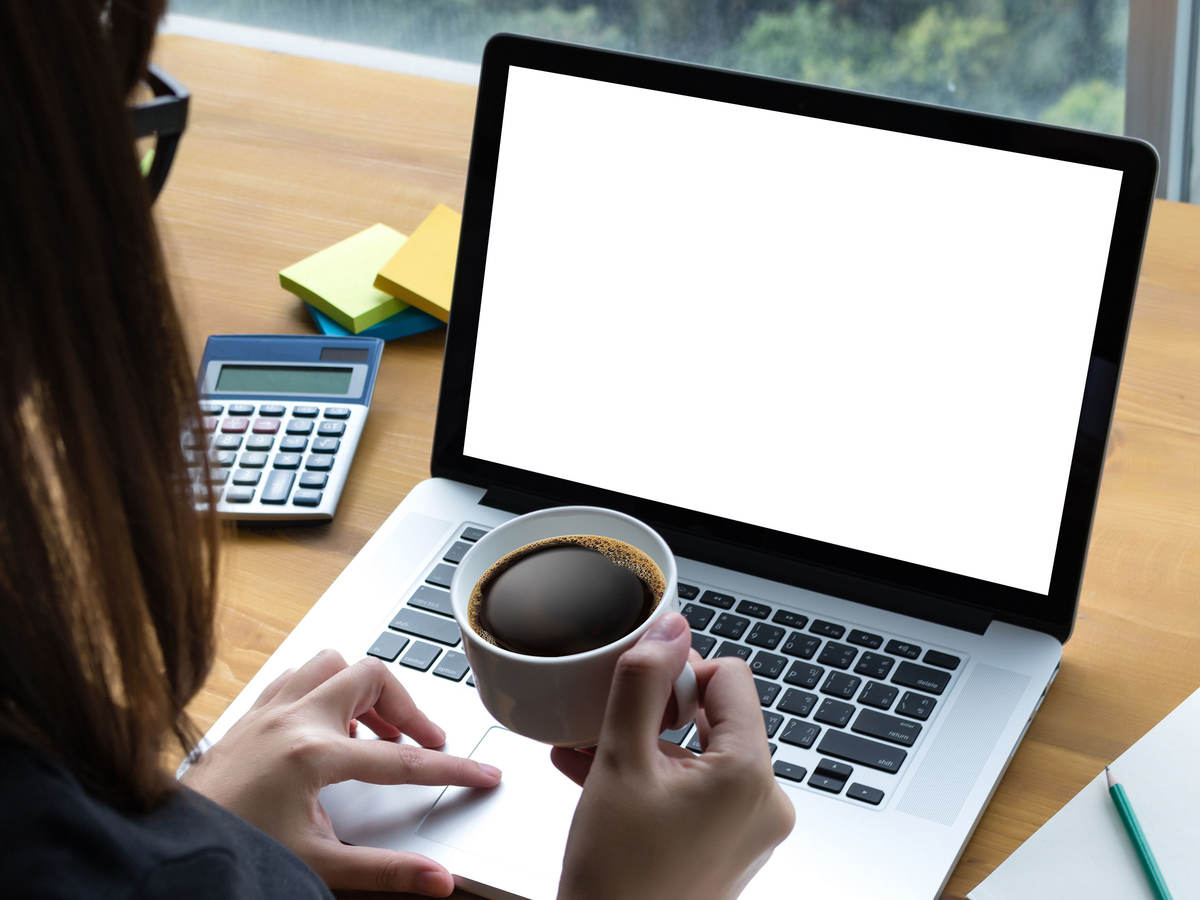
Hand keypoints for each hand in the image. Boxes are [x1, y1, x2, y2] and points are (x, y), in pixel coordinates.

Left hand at [182, 649, 500, 895]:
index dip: (451, 768)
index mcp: (312, 756)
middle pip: (373, 678)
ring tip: (373, 729)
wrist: (170, 852)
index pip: (401, 760)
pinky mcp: (249, 714)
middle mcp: (292, 720)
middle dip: (408, 708)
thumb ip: (387, 870)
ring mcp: (267, 710)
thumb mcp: (318, 864)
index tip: (483, 773)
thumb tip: (438, 879)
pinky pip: (297, 675)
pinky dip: (324, 688)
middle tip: (424, 742)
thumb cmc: (235, 852)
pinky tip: (327, 723)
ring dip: (362, 688)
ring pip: (332, 663)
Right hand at [550, 613, 794, 899]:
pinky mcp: (728, 846)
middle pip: (716, 715)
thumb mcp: (618, 762)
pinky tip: (601, 777)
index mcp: (750, 776)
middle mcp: (765, 803)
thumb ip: (642, 684)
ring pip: (699, 753)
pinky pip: (696, 789)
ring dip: (645, 745)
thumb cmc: (615, 880)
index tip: (636, 695)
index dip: (678, 674)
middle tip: (607, 725)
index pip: (730, 677)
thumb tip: (669, 628)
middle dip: (656, 713)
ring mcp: (749, 829)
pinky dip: (655, 777)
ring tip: (590, 752)